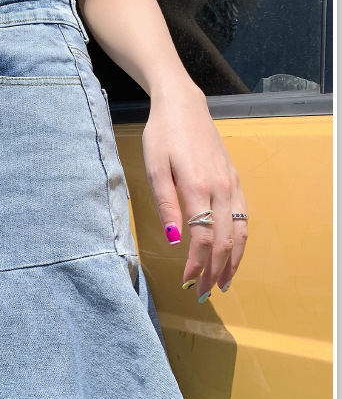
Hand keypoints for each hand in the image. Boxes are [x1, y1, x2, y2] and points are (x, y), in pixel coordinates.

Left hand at [141, 82, 248, 300]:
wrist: (183, 105)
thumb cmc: (162, 136)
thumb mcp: (154, 168)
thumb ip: (165, 205)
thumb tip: (175, 239)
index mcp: (197, 187)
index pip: (202, 238)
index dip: (197, 264)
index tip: (187, 282)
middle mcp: (221, 189)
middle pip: (224, 241)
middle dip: (214, 271)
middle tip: (203, 293)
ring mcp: (232, 184)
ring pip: (240, 232)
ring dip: (232, 261)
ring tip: (222, 282)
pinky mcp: (235, 180)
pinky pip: (244, 217)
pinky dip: (240, 241)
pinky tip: (233, 253)